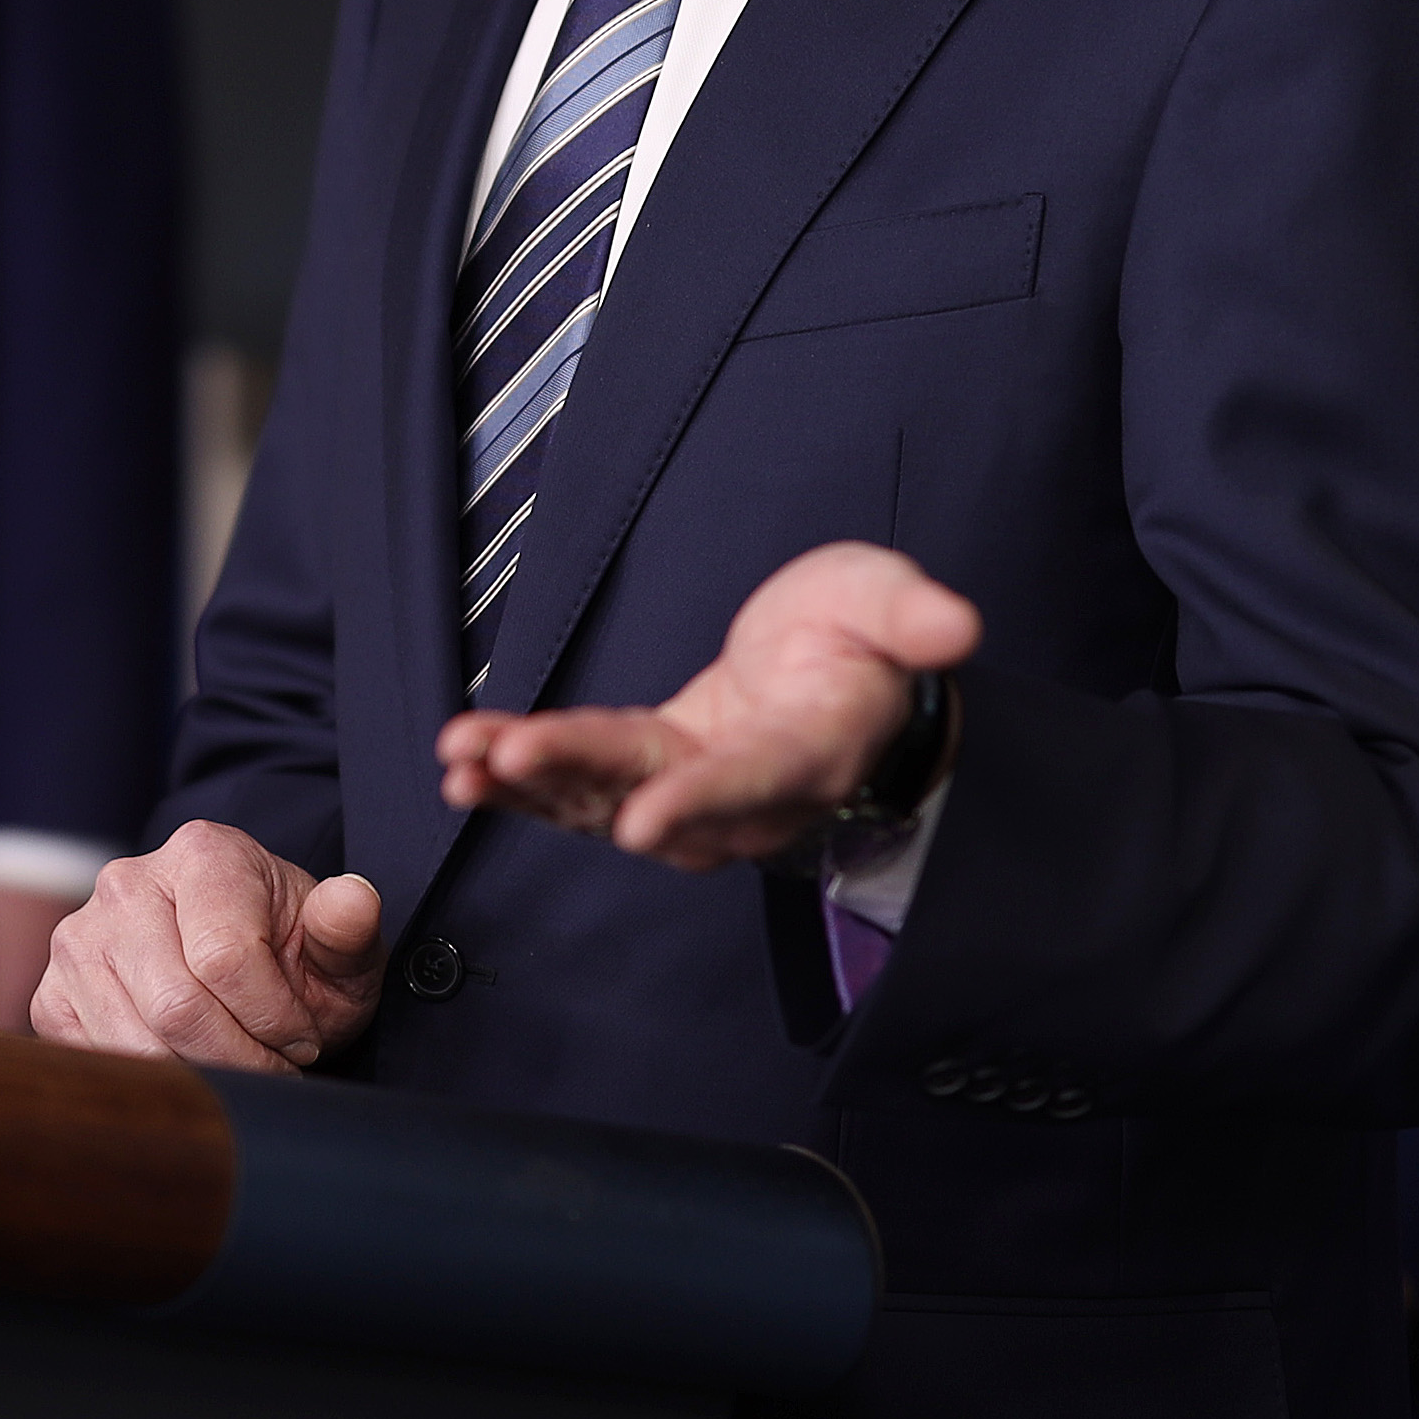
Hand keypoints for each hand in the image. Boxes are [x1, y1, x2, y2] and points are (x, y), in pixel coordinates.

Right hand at [28, 824, 387, 1069]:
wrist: (238, 963)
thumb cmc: (291, 958)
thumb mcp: (338, 948)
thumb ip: (347, 928)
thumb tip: (353, 901)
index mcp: (202, 854)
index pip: (224, 961)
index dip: (274, 1020)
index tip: (303, 1037)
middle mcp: (126, 885)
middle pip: (175, 1008)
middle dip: (240, 1057)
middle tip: (274, 1065)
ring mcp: (78, 939)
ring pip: (133, 1043)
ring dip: (199, 1075)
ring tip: (237, 1064)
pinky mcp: (52, 994)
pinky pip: (95, 1059)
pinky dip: (150, 1080)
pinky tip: (187, 1063)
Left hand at [439, 540, 977, 871]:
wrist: (838, 677)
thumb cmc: (864, 637)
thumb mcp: (889, 601)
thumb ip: (914, 617)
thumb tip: (957, 626)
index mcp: (812, 751)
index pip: (753, 782)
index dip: (698, 801)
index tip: (642, 818)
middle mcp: (747, 794)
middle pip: (655, 796)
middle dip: (576, 780)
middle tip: (505, 757)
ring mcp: (691, 794)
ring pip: (603, 803)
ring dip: (529, 786)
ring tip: (462, 760)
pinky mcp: (646, 778)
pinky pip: (578, 791)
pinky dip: (520, 781)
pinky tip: (462, 763)